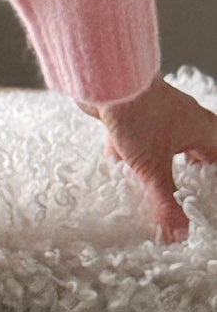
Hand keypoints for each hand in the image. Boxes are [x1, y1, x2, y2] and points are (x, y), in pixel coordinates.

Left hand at [72, 73, 216, 242]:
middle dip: (186, 181)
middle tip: (183, 204)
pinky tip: (118, 170)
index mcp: (204, 131)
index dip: (211, 185)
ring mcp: (160, 117)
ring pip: (165, 149)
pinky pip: (139, 141)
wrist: (104, 76)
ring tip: (152, 193)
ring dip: (157, 169)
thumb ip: (166, 202)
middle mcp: (187, 122)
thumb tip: (180, 235)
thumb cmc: (138, 113)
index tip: (206, 206)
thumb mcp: (153, 166)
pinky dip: (131, 156)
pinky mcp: (135, 114)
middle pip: (195, 157)